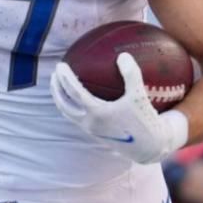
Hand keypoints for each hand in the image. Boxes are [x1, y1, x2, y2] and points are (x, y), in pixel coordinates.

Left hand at [49, 52, 188, 164]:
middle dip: (56, 88)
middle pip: (64, 104)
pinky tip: (77, 97)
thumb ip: (131, 74)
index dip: (65, 78)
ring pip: (67, 113)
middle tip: (55, 73)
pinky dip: (70, 105)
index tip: (61, 65)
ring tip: (59, 85)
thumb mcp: (139, 96)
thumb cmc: (144, 120)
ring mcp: (90, 129)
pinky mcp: (95, 133)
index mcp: (97, 113)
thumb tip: (123, 55)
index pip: (74, 93)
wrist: (148, 148)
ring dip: (60, 98)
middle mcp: (89, 122)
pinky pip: (76, 117)